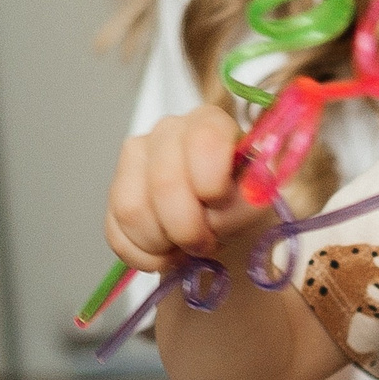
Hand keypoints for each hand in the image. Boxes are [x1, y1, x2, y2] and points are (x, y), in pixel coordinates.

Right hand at [104, 102, 256, 271]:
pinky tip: (166, 255)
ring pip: (132, 211)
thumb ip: (255, 194)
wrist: (223, 222)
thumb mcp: (262, 198)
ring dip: (163, 244)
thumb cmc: (244, 204)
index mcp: (210, 123)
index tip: (221, 206)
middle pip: (164, 183)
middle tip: (206, 243)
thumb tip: (248, 193)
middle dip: (187, 228)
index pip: (204, 140)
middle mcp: (167, 132)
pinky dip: (144, 256)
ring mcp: (135, 160)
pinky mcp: (116, 193)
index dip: (213, 185)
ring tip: (186, 249)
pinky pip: (116, 233)